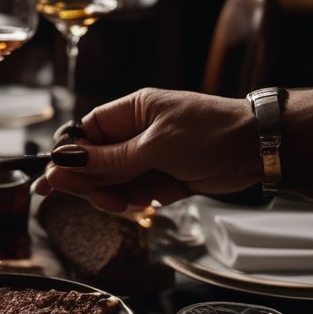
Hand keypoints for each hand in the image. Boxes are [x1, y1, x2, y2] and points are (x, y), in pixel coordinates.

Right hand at [33, 88, 260, 211]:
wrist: (260, 149)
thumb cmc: (211, 132)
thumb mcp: (153, 146)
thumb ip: (107, 161)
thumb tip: (61, 164)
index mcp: (129, 112)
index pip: (83, 134)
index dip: (67, 159)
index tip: (51, 183)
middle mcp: (134, 134)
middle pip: (94, 163)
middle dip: (95, 184)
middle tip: (107, 201)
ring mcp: (149, 156)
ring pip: (113, 183)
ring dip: (122, 196)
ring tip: (143, 198)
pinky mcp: (163, 177)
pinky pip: (137, 194)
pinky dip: (145, 200)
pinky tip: (164, 196)